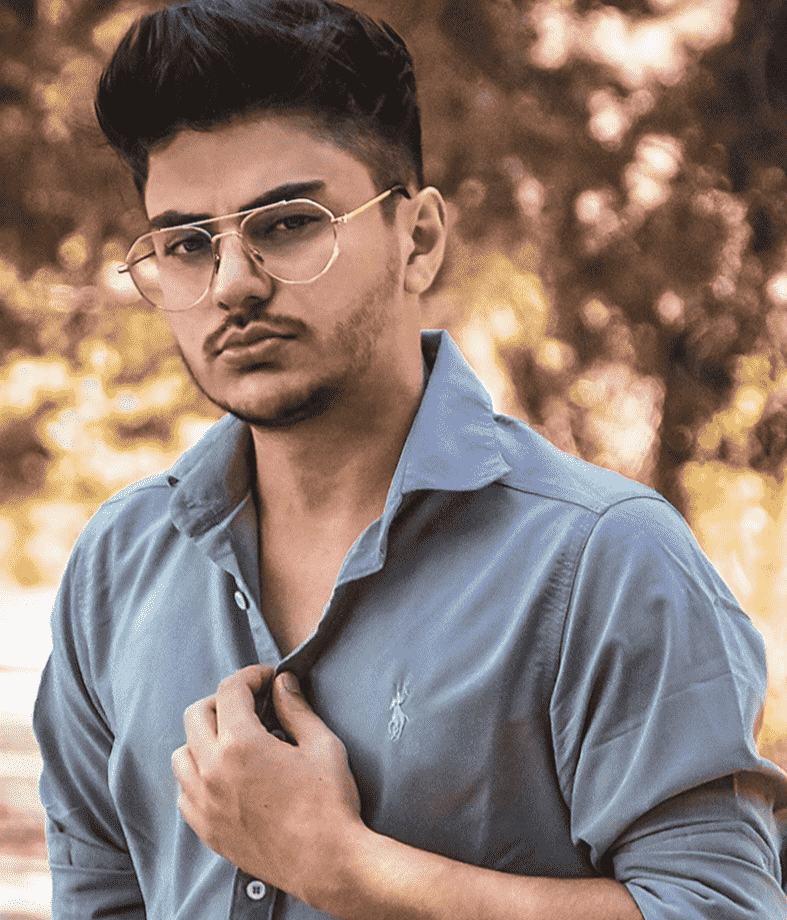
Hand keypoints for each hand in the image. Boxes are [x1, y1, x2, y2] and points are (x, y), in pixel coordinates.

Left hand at [171, 665, 363, 905]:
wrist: (327, 862)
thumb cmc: (329, 803)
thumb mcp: (322, 744)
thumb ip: (296, 708)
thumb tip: (282, 683)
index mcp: (241, 744)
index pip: (230, 690)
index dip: (251, 675)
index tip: (268, 678)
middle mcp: (212, 771)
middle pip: (196, 714)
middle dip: (223, 700)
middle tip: (251, 705)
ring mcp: (204, 803)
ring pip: (182, 753)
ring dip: (204, 737)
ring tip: (235, 740)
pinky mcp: (207, 830)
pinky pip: (184, 791)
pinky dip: (198, 775)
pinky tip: (226, 776)